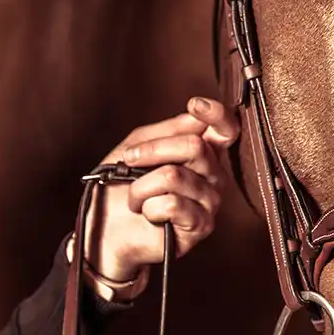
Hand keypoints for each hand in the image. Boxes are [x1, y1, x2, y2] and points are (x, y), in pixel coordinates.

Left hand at [80, 97, 239, 282]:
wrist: (108, 229)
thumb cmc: (122, 187)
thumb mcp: (138, 147)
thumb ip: (168, 131)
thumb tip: (196, 116)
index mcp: (203, 153)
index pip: (225, 129)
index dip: (215, 114)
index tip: (194, 105)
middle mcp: (214, 176)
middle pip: (195, 147)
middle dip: (153, 151)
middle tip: (129, 162)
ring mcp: (210, 202)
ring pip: (174, 176)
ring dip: (141, 186)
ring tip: (135, 198)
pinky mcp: (201, 226)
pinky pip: (172, 204)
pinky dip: (148, 207)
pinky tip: (148, 214)